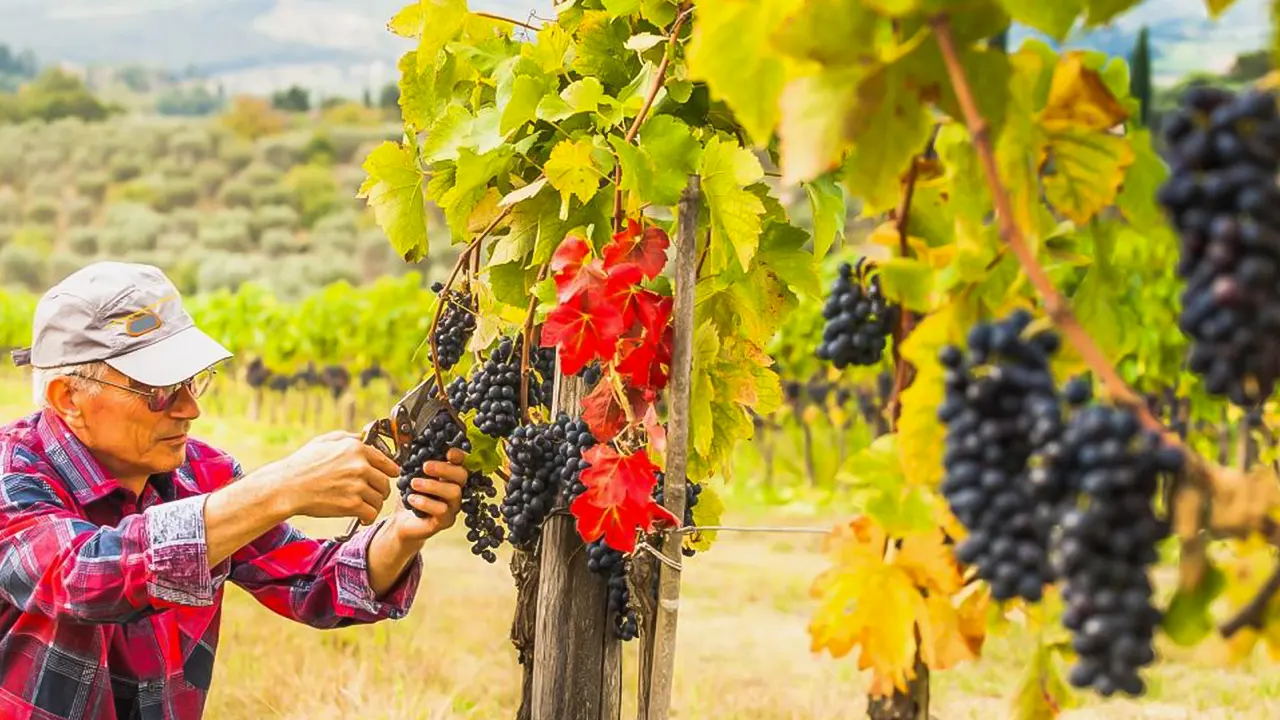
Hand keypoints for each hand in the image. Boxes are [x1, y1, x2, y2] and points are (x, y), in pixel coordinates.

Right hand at [267, 430, 399, 524]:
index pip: (387, 462)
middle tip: (373, 495)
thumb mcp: (325, 441)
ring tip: (365, 506)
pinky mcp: (351, 504)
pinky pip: (372, 513)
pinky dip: (368, 517)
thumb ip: (348, 438)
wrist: (286, 487)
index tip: (390, 477)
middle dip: (380, 490)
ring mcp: (357, 485)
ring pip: (380, 499)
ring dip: (374, 504)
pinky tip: (362, 517)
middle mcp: (360, 465)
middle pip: (385, 482)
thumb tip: (364, 437)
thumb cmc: (302, 464)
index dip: (390, 471)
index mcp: (356, 448)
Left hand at [392, 447, 469, 542]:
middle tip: (425, 466)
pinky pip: (442, 510)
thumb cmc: (411, 496)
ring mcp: (453, 506)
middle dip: (444, 468)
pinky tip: (411, 499)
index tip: (448, 453)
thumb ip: (419, 463)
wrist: (402, 522)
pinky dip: (425, 502)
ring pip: (454, 492)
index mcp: (449, 476)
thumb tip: (417, 446)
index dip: (459, 456)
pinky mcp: (445, 521)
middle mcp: (456, 489)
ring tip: (414, 483)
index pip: (462, 462)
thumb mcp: (412, 476)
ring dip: (432, 485)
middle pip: (462, 476)